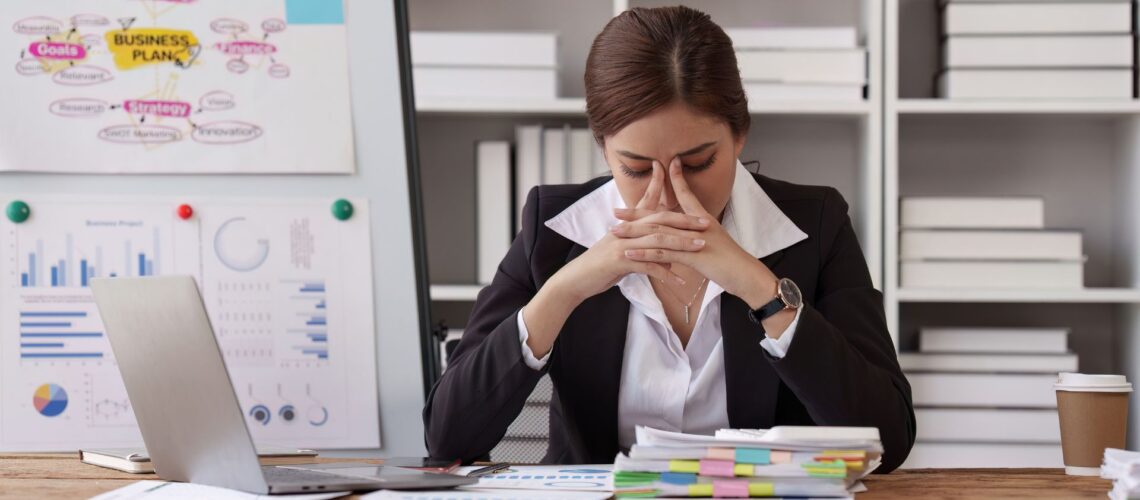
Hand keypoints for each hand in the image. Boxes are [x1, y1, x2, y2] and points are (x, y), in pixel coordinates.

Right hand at [546, 160, 710, 304]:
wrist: (577, 280)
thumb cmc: (601, 268)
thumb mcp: (626, 256)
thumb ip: (648, 253)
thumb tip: (672, 259)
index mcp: (626, 225)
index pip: (648, 203)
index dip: (662, 189)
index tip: (680, 183)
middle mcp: (625, 230)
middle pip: (660, 220)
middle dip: (685, 221)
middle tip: (706, 224)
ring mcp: (622, 244)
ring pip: (657, 240)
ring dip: (681, 244)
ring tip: (701, 247)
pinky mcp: (619, 261)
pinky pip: (648, 266)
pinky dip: (666, 273)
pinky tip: (681, 282)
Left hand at [616, 158, 782, 315]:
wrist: (747, 274)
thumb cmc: (732, 262)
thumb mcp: (714, 243)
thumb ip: (698, 236)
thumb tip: (687, 234)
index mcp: (703, 219)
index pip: (686, 194)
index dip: (675, 179)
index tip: (661, 166)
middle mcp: (697, 225)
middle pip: (662, 214)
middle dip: (637, 213)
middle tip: (615, 211)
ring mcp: (694, 239)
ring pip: (658, 232)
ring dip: (634, 232)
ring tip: (615, 231)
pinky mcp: (692, 256)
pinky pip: (664, 253)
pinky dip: (644, 252)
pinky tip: (629, 253)